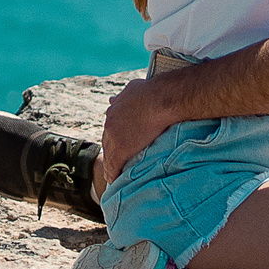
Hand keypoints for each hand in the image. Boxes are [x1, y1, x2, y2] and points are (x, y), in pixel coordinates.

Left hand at [96, 76, 170, 190]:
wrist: (161, 98)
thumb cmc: (155, 91)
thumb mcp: (134, 87)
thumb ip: (123, 95)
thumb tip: (112, 99)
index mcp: (114, 109)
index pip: (111, 128)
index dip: (115, 139)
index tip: (118, 145)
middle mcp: (110, 122)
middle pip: (107, 142)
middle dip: (111, 152)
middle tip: (114, 164)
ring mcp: (114, 136)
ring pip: (109, 155)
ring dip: (111, 166)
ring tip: (113, 176)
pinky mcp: (121, 149)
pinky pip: (114, 165)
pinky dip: (114, 174)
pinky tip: (115, 181)